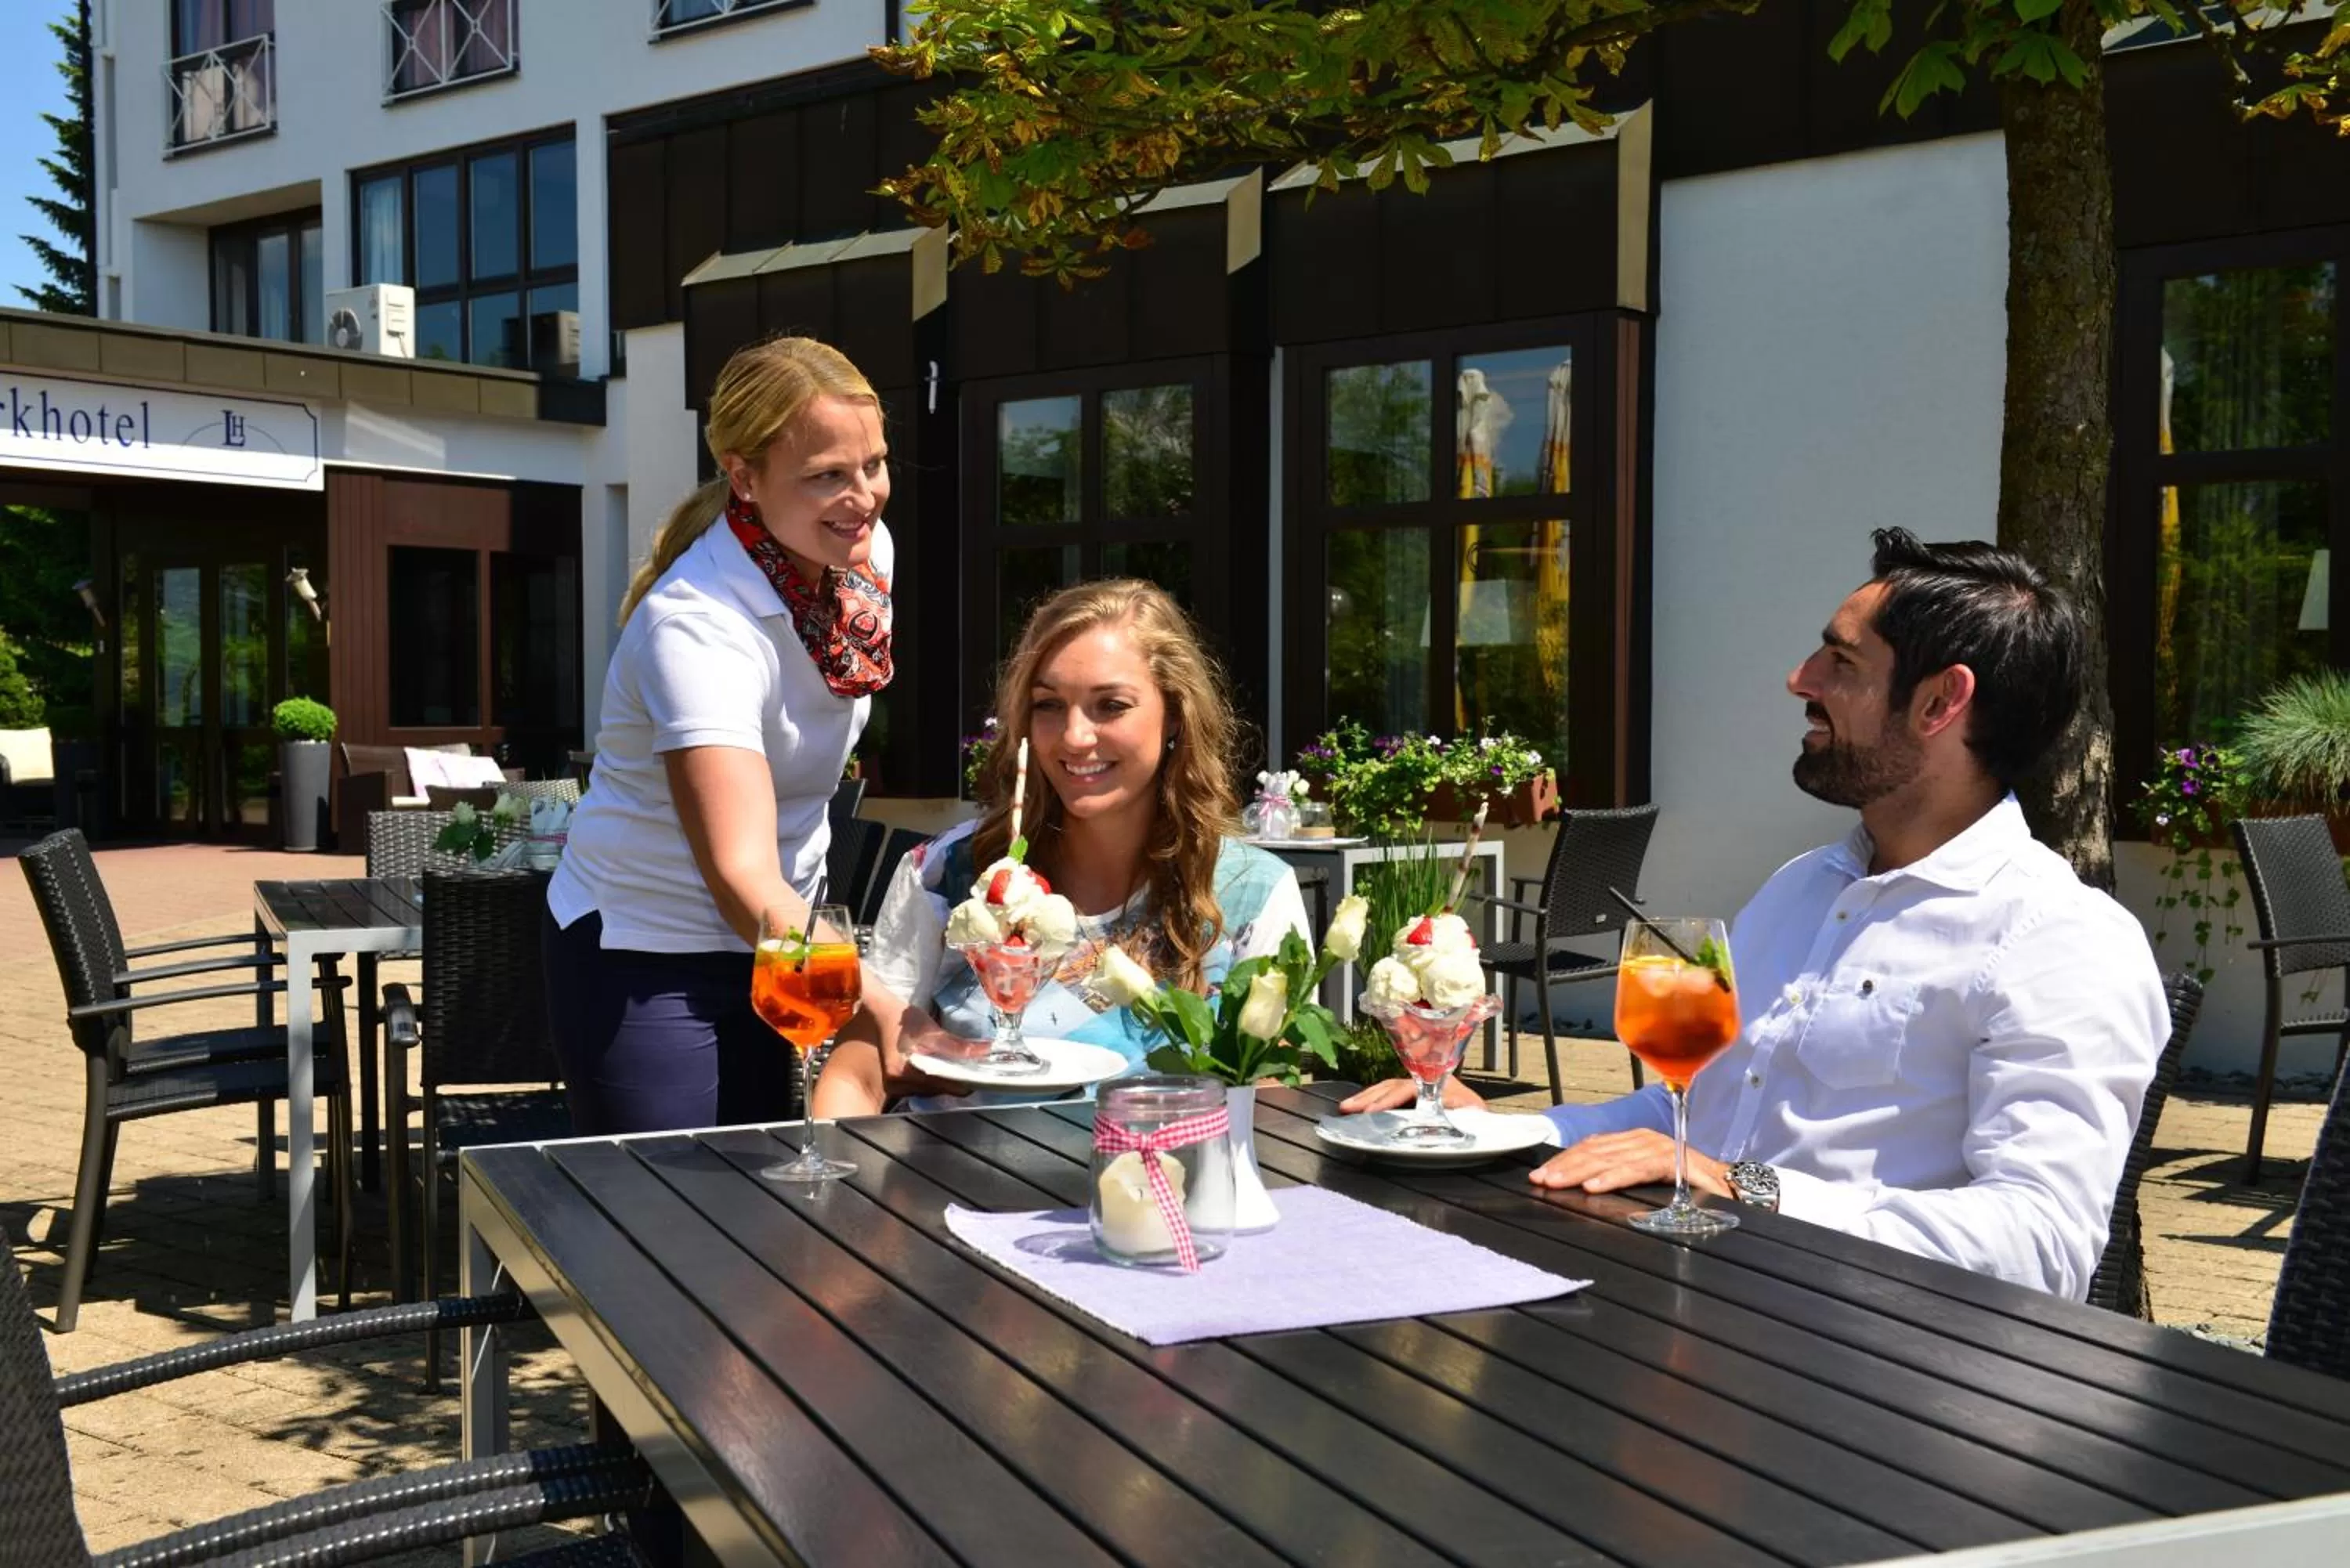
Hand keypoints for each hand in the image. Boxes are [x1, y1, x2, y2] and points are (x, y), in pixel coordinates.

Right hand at [881, 1010, 977, 1099]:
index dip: (964, 1081)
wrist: (882, 1016)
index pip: (943, 1086)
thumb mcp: (930, 1029)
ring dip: (947, 1081)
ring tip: (961, 1067)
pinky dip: (937, 1079)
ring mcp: (897, 1088)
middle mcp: (898, 1087)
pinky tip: (944, 1068)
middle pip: (939, 1091)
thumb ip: (955, 1044)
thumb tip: (984, 1051)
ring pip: (933, 1091)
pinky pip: (925, 1088)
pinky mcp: (899, 1086)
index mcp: (902, 1073)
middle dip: (957, 1081)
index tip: (982, 1074)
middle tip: (974, 1068)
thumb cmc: (903, 1020)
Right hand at [1338, 1077, 1486, 1114]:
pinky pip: (1393, 1095)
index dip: (1389, 1099)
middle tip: (1346, 1108)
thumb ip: (1458, 1115)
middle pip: (1394, 1085)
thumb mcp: (1475, 1119)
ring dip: (1367, 1097)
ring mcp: (1424, 1090)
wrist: (1494, 1126)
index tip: (1371, 1112)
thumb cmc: (1484, 1124)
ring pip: (1390, 1088)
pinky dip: (1375, 1100)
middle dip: (1369, 1097)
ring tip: (1346, 1107)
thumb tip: (1438, 1119)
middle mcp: (1431, 1085)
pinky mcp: (1419, 1098)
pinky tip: (1360, 1107)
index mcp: (1445, 1088)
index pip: (1410, 1088)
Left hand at [1529, 1129, 1730, 1197]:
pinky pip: (1636, 1168)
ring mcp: (1657, 1148)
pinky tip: (1593, 1186)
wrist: (1734, 1187)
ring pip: (1610, 1157)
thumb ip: (1622, 1177)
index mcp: (1634, 1142)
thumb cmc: (1688, 1188)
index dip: (1564, 1160)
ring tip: (1555, 1183)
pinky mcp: (1672, 1161)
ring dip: (1579, 1171)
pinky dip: (1613, 1177)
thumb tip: (1584, 1187)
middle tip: (1539, 1181)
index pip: (1592, 1147)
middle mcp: (1643, 1139)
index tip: (1539, 1176)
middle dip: (1563, 1166)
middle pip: (1594, 1151)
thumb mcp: (1648, 1181)